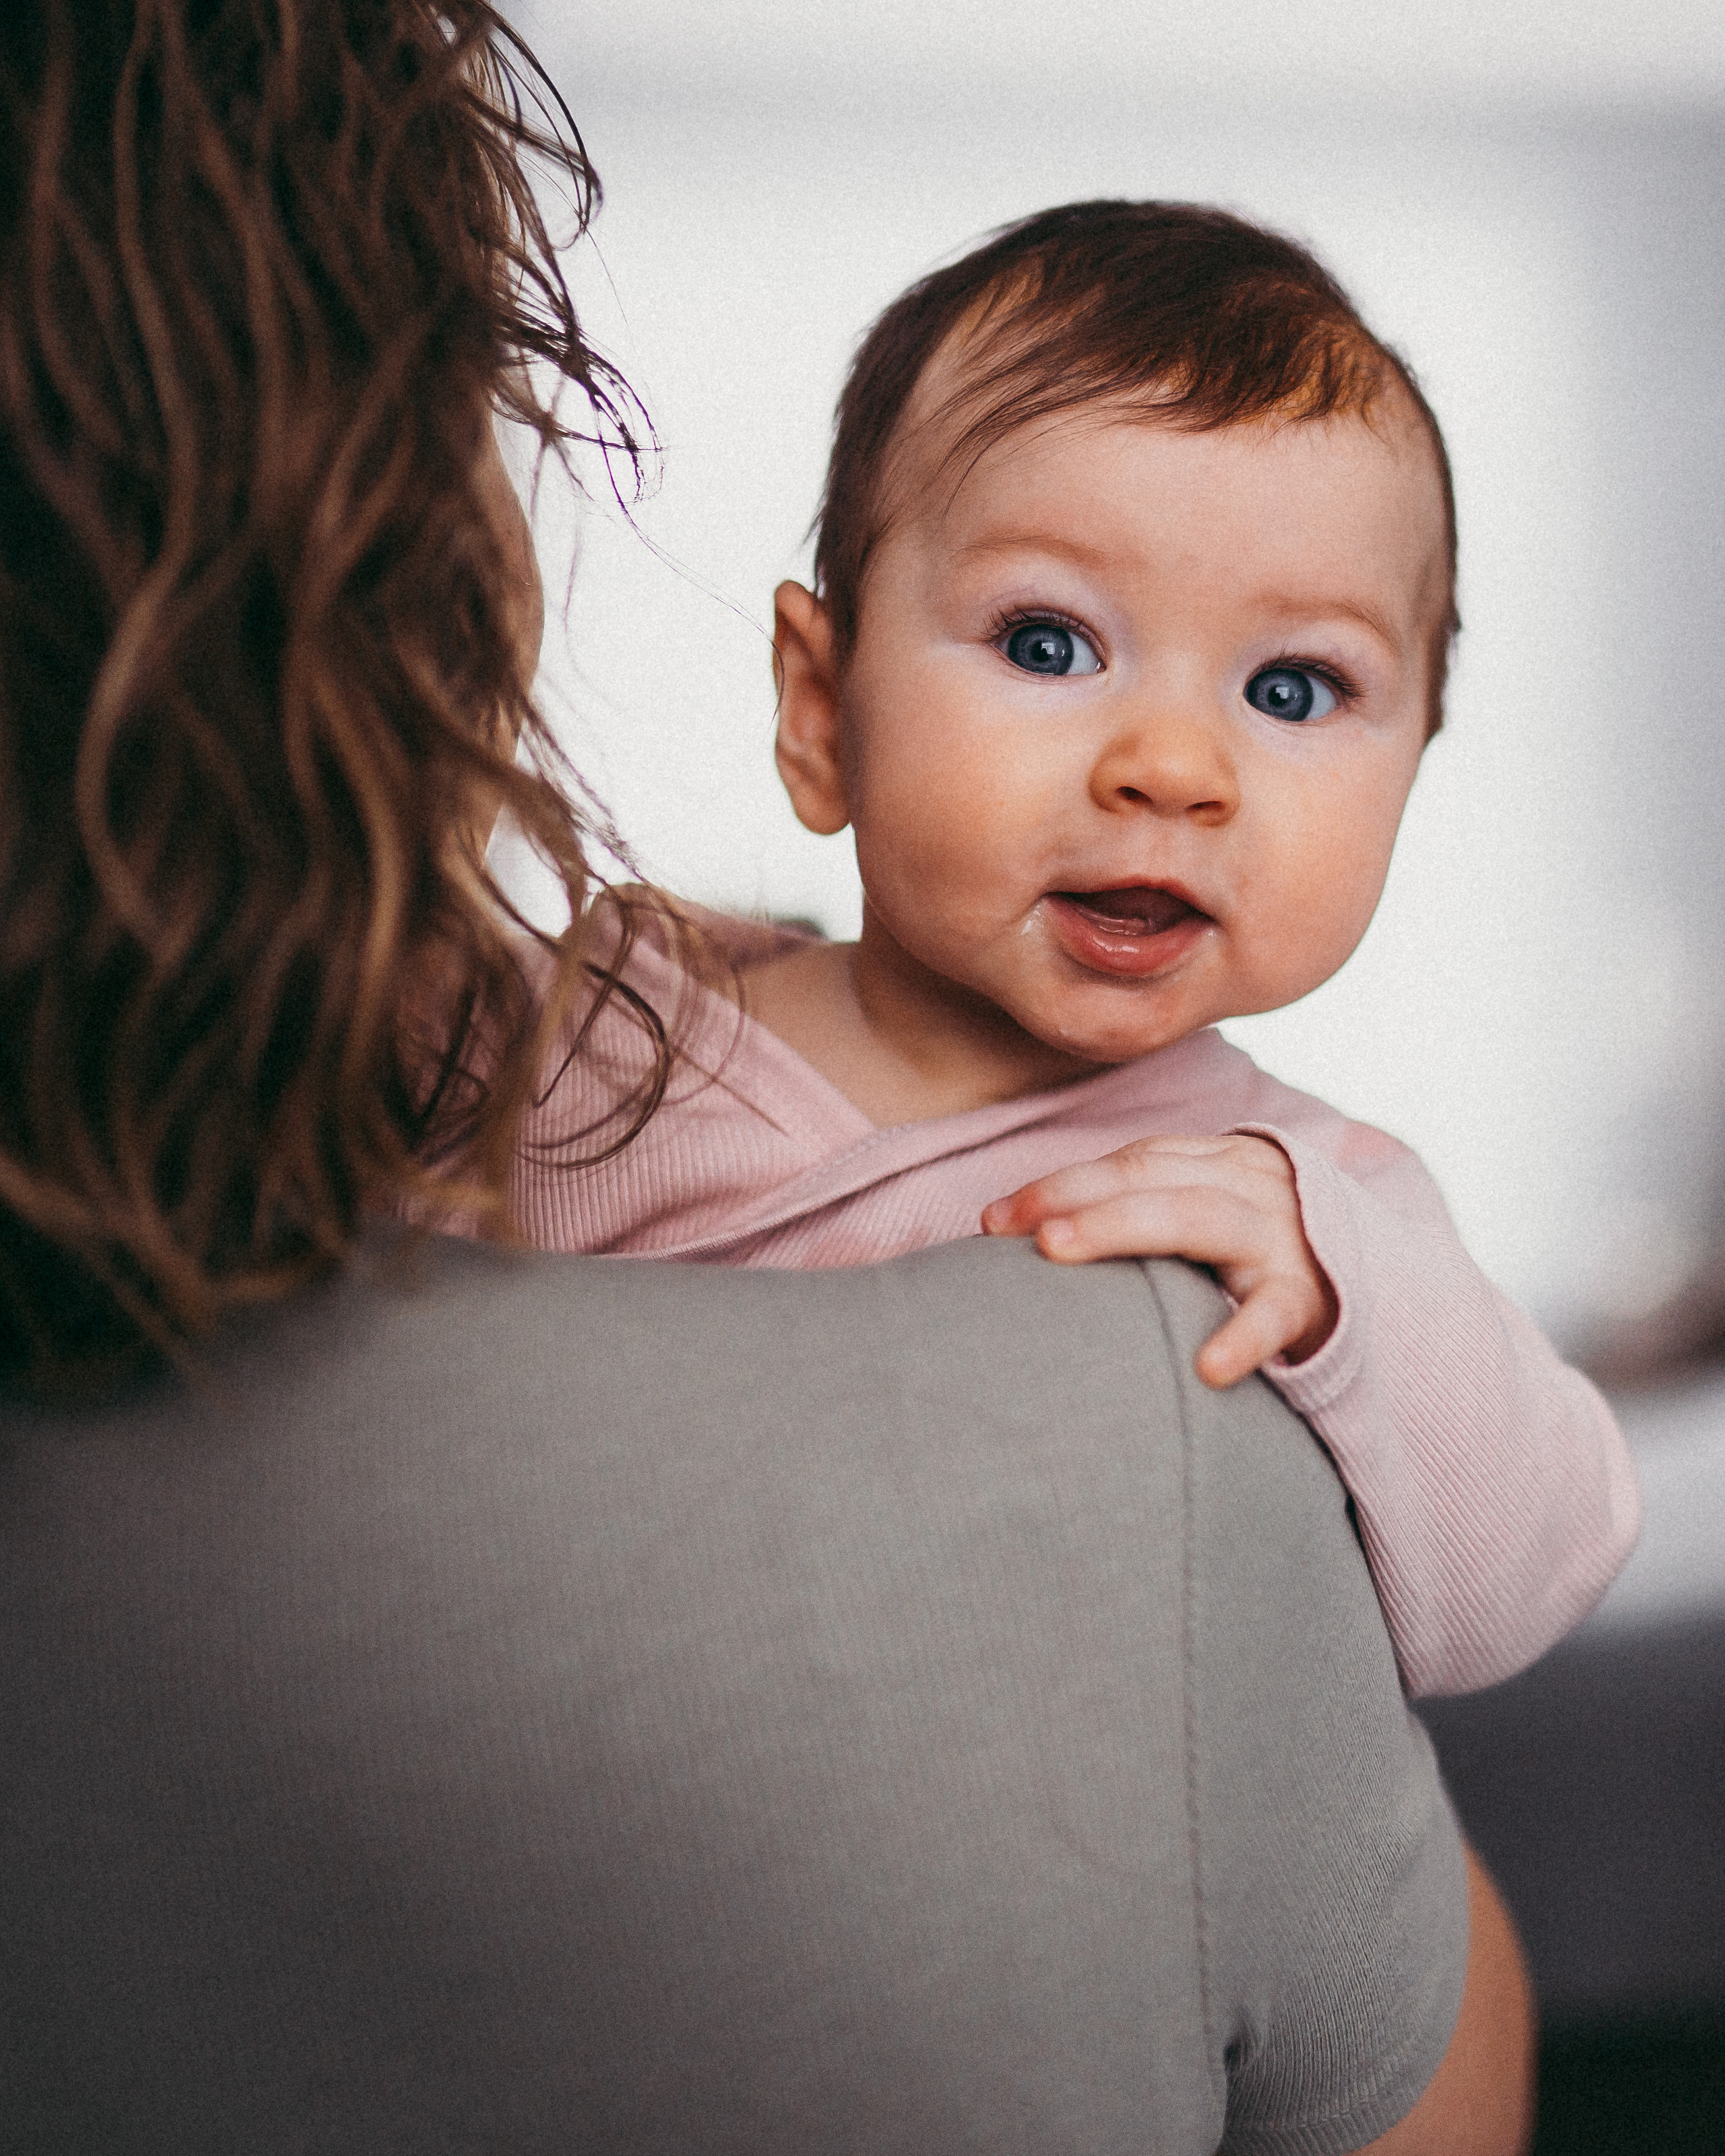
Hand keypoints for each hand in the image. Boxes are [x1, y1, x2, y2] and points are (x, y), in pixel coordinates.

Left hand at [980, 1134, 1338, 1388]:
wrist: (1369, 1285)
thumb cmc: (1258, 1259)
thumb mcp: (1208, 1217)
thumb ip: (1144, 1214)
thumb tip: (1025, 1240)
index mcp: (1217, 1163)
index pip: (1130, 1163)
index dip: (1059, 1184)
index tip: (991, 1221)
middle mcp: (1249, 1186)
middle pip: (1149, 1179)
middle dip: (1074, 1196)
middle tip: (1012, 1230)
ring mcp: (1282, 1237)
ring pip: (1197, 1218)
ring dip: (1120, 1229)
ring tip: (1056, 1249)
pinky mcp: (1314, 1297)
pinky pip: (1275, 1313)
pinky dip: (1243, 1336)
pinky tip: (1209, 1368)